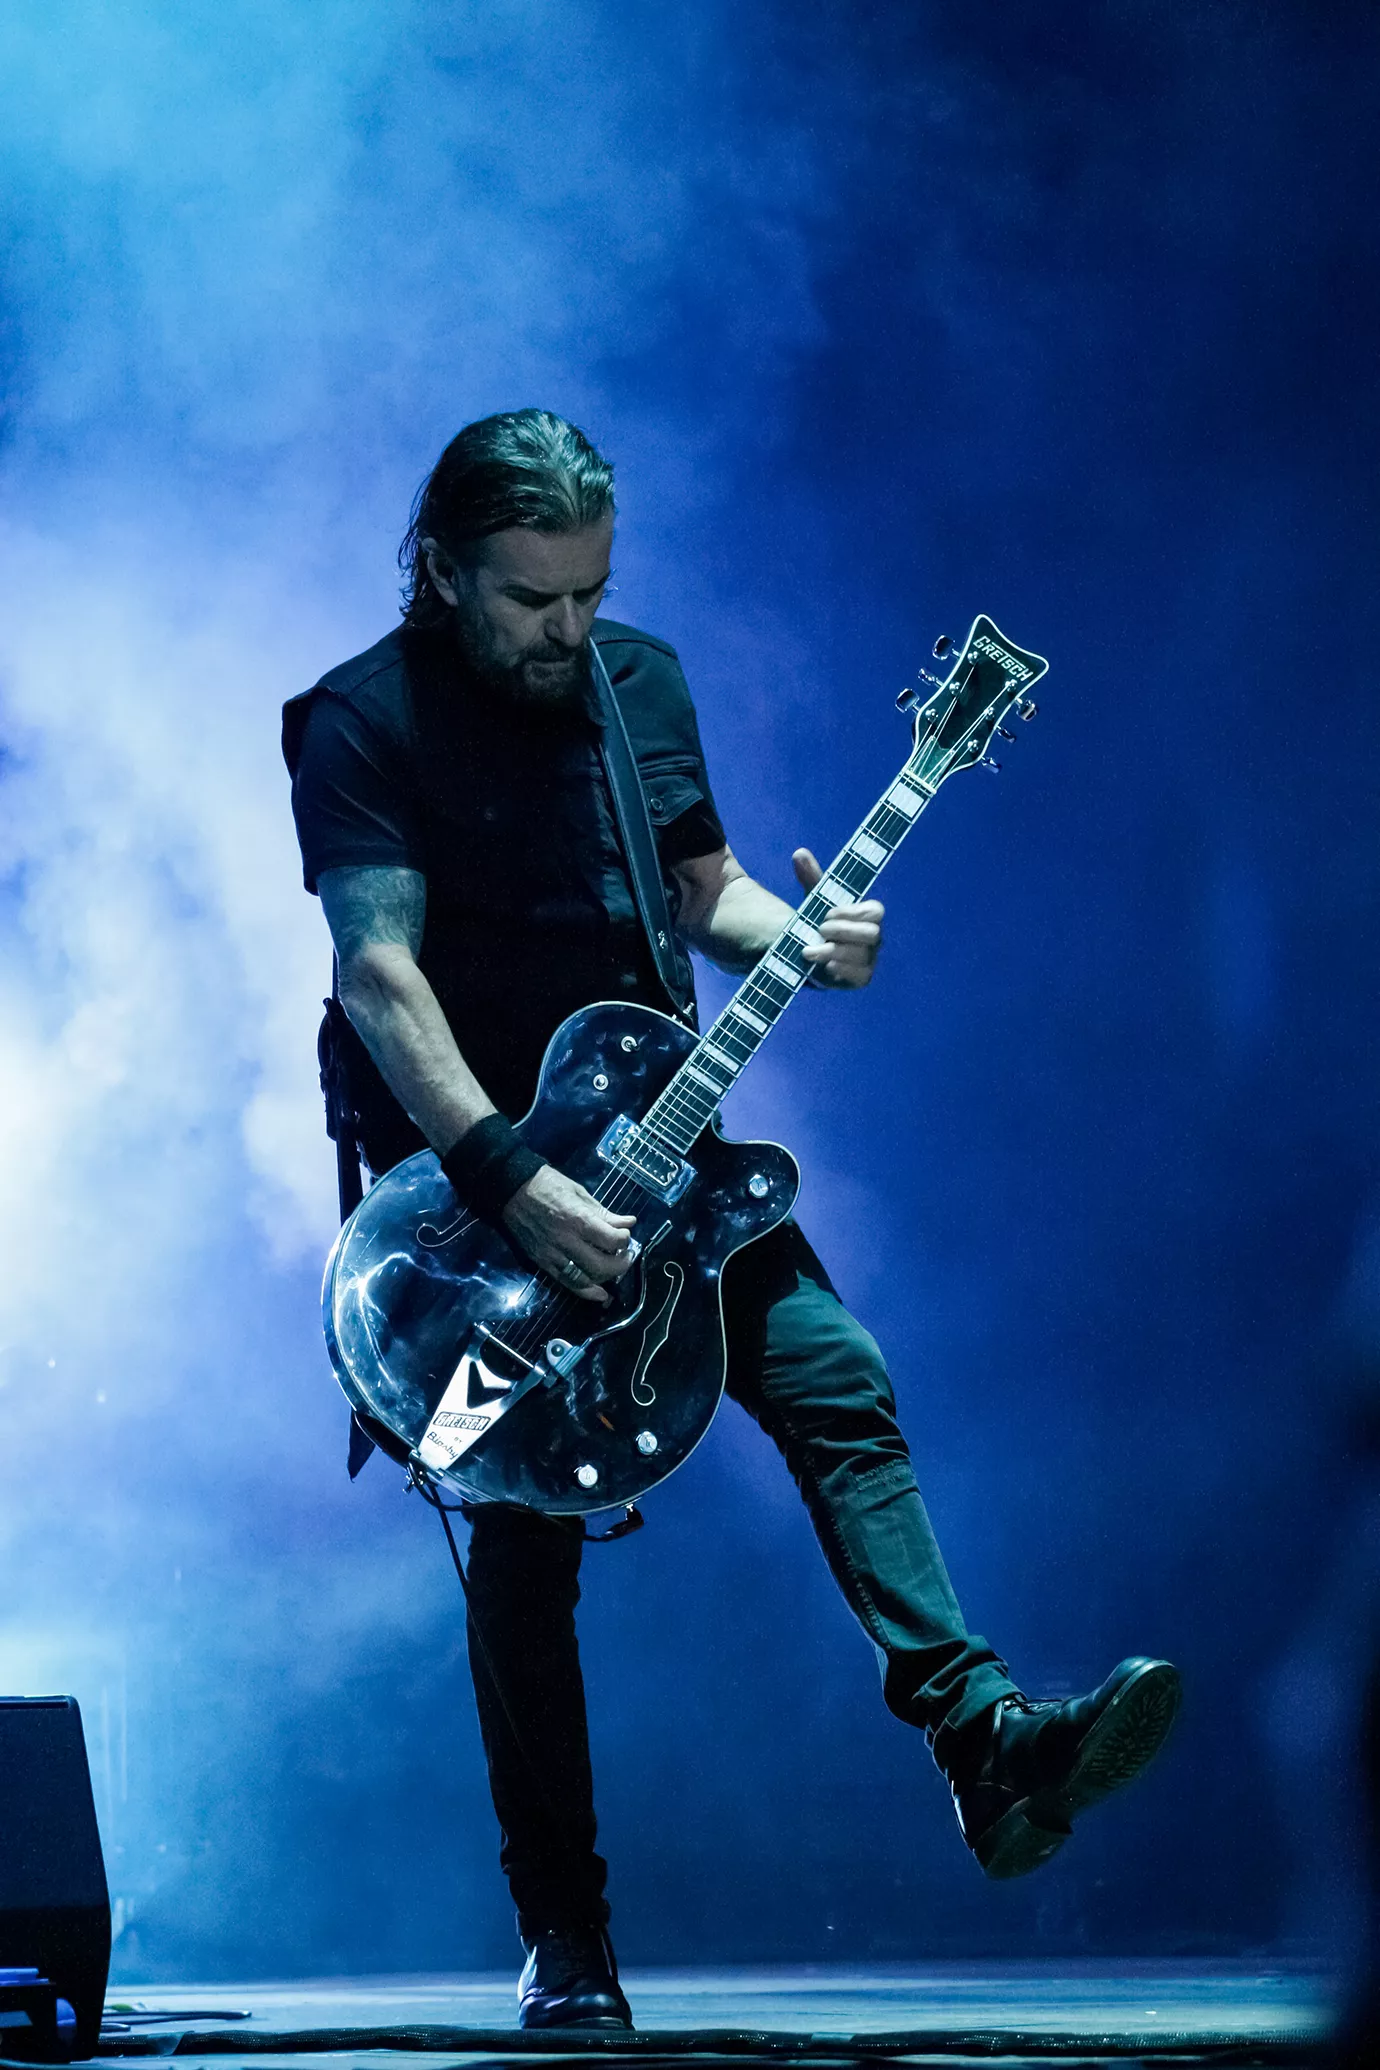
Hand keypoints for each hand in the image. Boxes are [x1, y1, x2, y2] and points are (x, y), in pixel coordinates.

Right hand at [501, 1166, 636, 1304]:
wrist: (512, 1189)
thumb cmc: (548, 1184)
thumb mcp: (579, 1192)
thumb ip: (604, 1212)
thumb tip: (629, 1222)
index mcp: (578, 1219)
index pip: (612, 1240)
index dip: (625, 1239)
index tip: (625, 1235)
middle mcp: (567, 1241)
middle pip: (602, 1265)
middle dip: (621, 1264)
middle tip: (626, 1256)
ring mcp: (553, 1254)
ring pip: (585, 1278)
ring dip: (606, 1279)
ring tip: (614, 1272)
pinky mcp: (542, 1262)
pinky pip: (566, 1282)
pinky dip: (585, 1291)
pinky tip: (599, 1294)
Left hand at [792, 848, 883, 988]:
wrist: (811, 951)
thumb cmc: (819, 921)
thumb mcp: (815, 900)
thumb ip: (812, 878)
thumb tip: (799, 853)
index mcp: (869, 916)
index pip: (876, 911)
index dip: (852, 912)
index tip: (827, 913)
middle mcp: (874, 938)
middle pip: (873, 934)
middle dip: (844, 932)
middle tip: (820, 930)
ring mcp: (869, 959)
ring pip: (862, 956)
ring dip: (835, 952)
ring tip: (809, 950)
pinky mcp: (860, 978)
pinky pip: (858, 977)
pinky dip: (840, 971)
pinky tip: (822, 967)